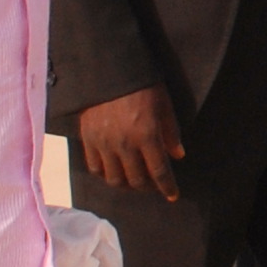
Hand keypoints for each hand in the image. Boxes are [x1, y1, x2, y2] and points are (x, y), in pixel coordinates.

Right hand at [74, 86, 184, 200]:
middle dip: (148, 187)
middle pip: (136, 180)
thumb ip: (171, 133)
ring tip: (134, 181)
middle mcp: (124, 144)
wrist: (108, 71)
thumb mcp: (164, 105)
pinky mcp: (87, 140)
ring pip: (114, 179)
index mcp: (147, 135)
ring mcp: (103, 144)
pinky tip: (114, 172)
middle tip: (154, 186)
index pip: (159, 171)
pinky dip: (105, 175)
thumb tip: (178, 156)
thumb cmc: (143, 85)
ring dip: (126, 185)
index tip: (172, 195)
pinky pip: (95, 167)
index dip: (167, 187)